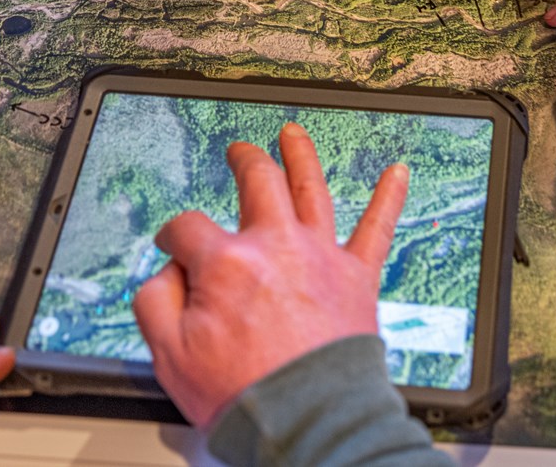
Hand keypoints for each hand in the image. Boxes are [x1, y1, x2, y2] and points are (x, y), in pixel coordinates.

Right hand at [133, 123, 408, 428]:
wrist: (308, 421)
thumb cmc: (245, 394)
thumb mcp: (169, 354)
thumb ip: (157, 300)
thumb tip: (169, 272)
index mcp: (227, 262)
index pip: (189, 228)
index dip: (174, 238)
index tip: (174, 250)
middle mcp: (277, 246)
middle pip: (258, 183)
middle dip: (245, 161)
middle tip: (241, 152)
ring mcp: (320, 257)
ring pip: (311, 188)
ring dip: (302, 156)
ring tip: (294, 134)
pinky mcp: (357, 277)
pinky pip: (378, 229)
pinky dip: (390, 198)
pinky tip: (398, 174)